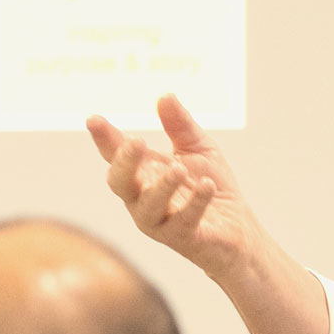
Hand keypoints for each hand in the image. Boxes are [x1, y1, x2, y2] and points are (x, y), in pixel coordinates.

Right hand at [87, 94, 255, 281]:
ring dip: (162, 187)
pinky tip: (206, 185)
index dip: (104, 138)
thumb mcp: (198, 148)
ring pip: (148, 208)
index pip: (117, 155)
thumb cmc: (209, 185)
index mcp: (143, 174)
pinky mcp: (185, 238)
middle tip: (134, 141)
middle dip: (124, 163)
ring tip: (179, 169)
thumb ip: (180, 125)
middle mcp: (144, 199)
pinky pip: (184, 221)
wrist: (239, 229)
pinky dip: (195, 203)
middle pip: (121, 184)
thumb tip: (164, 95)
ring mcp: (161, 222)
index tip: (93, 119)